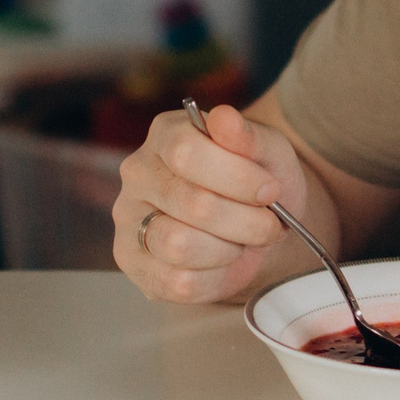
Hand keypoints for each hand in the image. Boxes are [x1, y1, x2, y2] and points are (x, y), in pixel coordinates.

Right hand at [112, 102, 299, 303]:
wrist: (252, 221)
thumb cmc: (255, 181)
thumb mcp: (267, 152)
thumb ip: (249, 136)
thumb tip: (225, 118)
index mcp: (166, 134)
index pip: (187, 153)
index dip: (237, 178)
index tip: (270, 190)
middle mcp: (138, 174)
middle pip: (192, 204)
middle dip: (246, 221)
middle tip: (269, 224)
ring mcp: (129, 219)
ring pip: (180, 245)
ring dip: (229, 249)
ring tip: (242, 240)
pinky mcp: (133, 262)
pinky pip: (177, 282)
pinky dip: (214, 277)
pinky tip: (223, 260)